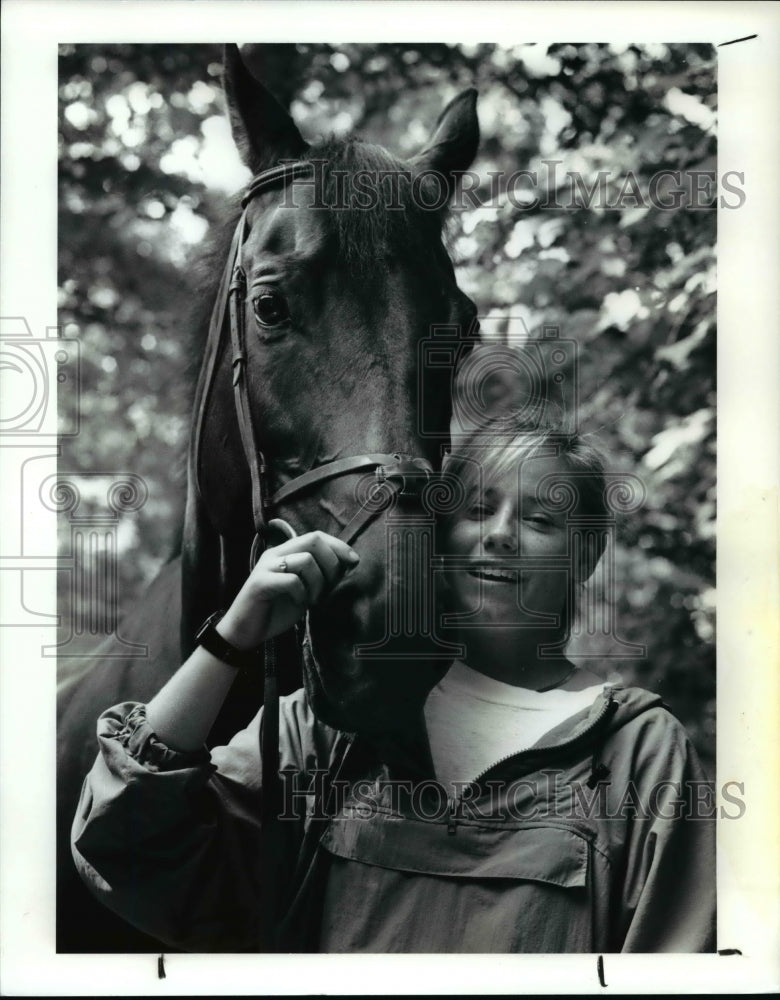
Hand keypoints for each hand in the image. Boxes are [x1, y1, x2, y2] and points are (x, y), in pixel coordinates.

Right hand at [216, 526, 359, 649]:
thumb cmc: (277, 610)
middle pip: (313, 540)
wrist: (246, 631)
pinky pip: (292, 580)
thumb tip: (348, 564)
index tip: (354, 562)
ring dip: (318, 582)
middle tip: (329, 587)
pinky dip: (302, 593)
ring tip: (313, 599)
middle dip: (331, 563)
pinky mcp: (260, 583)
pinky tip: (299, 603)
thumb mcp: (306, 591)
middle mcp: (276, 554)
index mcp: (287, 552)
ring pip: (305, 559)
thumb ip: (322, 576)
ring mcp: (267, 567)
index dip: (339, 546)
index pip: (317, 536)